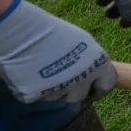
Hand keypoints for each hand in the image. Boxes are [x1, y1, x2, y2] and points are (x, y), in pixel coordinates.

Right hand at [0, 0, 116, 102]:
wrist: (24, 33)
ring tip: (43, 70)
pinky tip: (29, 74)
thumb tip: (96, 75)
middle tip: (62, 78)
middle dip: (74, 90)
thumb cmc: (54, 33)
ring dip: (53, 89)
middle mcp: (81, 81)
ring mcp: (59, 90)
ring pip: (58, 97)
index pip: (106, 85)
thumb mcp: (84, 43)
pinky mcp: (36, 96)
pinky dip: (33, 89)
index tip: (92, 88)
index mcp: (98, 65)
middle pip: (81, 95)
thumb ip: (91, 62)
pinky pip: (37, 97)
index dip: (98, 87)